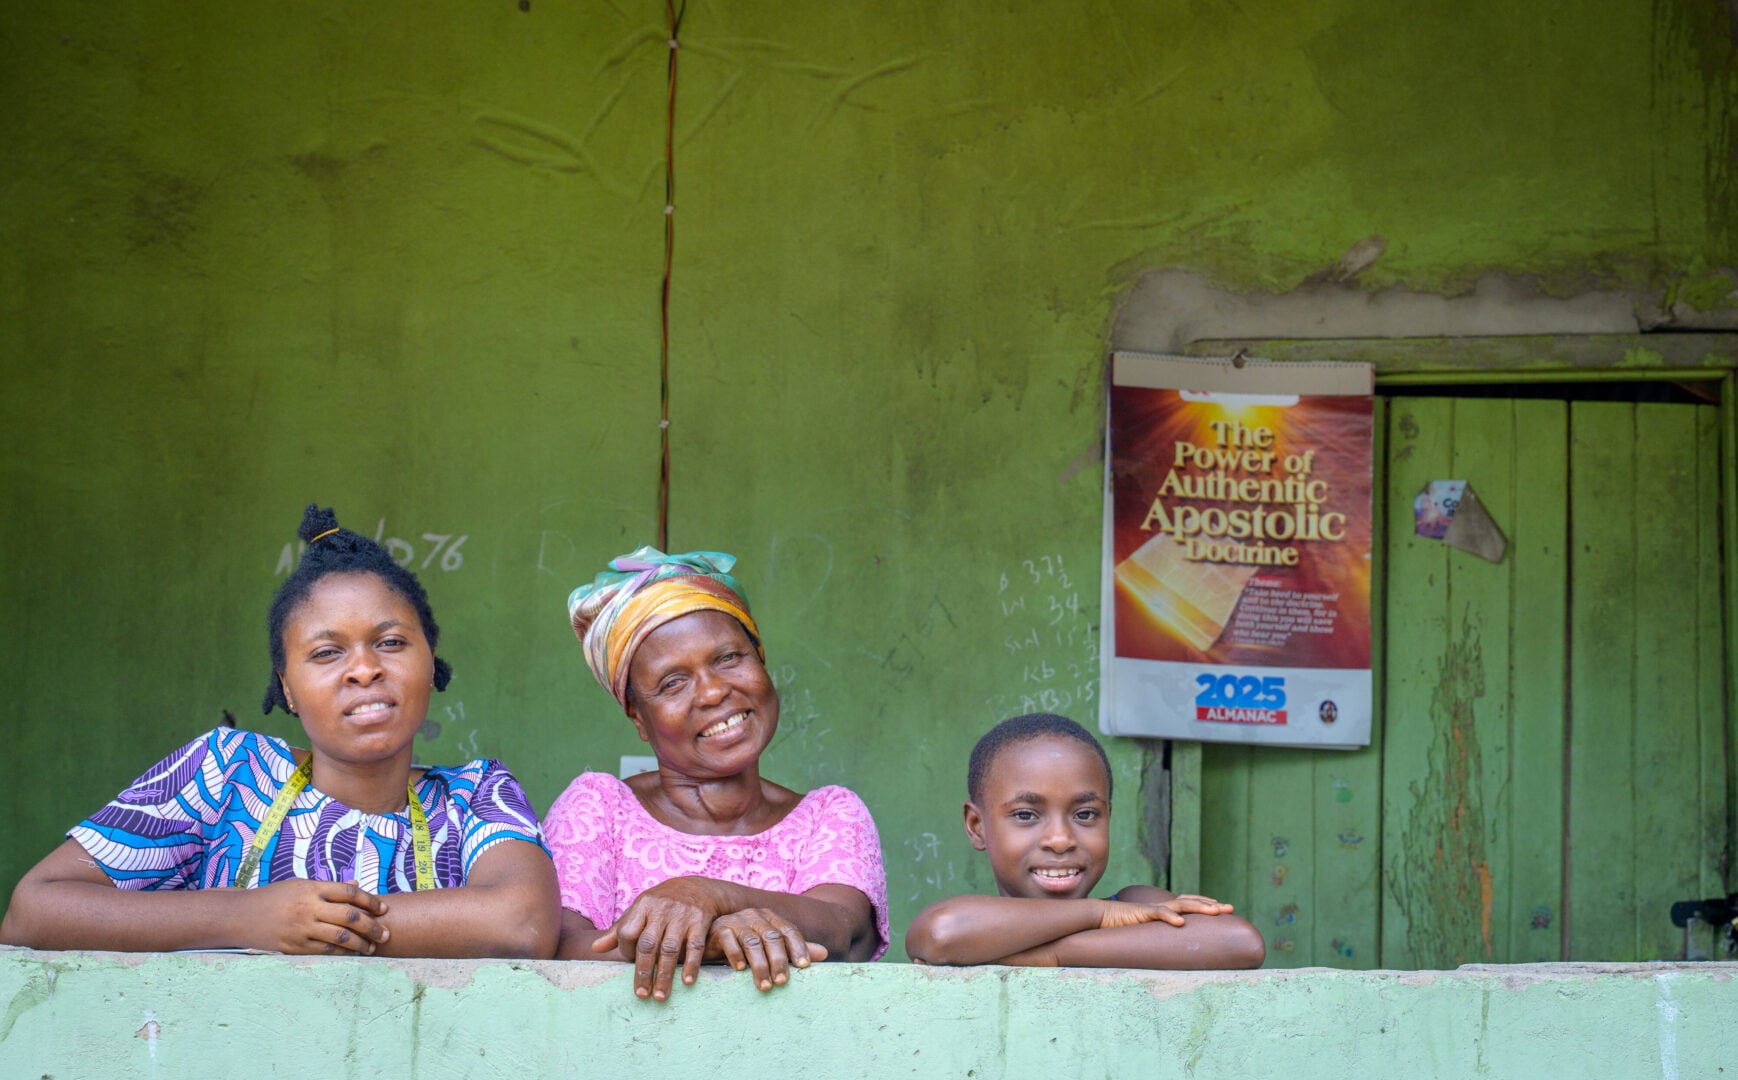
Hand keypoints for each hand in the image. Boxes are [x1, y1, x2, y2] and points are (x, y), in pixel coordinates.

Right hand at [240, 879, 389, 954]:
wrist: (239, 916)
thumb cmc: (273, 898)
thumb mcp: (300, 885)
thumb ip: (329, 888)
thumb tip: (356, 885)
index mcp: (312, 888)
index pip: (350, 893)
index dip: (370, 901)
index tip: (383, 909)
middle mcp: (308, 907)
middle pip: (350, 917)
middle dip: (372, 927)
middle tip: (386, 934)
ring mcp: (301, 928)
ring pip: (341, 937)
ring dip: (361, 944)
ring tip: (372, 947)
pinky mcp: (294, 947)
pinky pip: (325, 952)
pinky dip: (343, 954)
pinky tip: (353, 955)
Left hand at [592, 876, 725, 1000]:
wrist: (698, 887)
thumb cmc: (662, 903)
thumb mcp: (641, 910)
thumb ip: (620, 929)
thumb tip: (595, 948)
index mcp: (643, 906)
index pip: (628, 933)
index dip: (626, 951)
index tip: (629, 965)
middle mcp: (662, 909)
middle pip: (648, 944)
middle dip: (643, 971)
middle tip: (641, 994)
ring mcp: (682, 915)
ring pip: (670, 949)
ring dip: (665, 974)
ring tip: (660, 996)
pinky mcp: (700, 920)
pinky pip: (695, 946)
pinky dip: (691, 964)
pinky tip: (687, 982)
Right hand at [705, 908, 827, 991]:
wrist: (712, 939)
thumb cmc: (745, 946)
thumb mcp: (770, 948)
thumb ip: (793, 950)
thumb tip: (824, 954)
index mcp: (771, 918)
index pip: (789, 931)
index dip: (798, 947)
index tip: (804, 966)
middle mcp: (756, 916)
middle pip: (772, 937)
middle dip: (779, 960)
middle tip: (782, 982)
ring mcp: (737, 920)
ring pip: (752, 942)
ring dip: (759, 965)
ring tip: (764, 986)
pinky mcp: (720, 928)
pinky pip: (729, 940)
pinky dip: (735, 955)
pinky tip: (740, 969)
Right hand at [1098, 893, 1234, 929]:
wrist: (1098, 916)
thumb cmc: (1119, 927)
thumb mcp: (1144, 932)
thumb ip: (1156, 936)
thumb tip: (1169, 949)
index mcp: (1162, 910)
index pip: (1189, 903)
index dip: (1205, 904)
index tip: (1222, 908)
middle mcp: (1161, 907)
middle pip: (1191, 901)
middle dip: (1211, 904)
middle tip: (1230, 908)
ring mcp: (1152, 909)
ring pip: (1180, 904)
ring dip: (1199, 907)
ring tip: (1215, 911)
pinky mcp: (1141, 913)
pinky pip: (1158, 913)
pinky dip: (1170, 917)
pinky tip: (1181, 923)